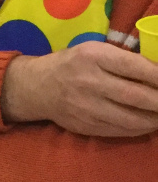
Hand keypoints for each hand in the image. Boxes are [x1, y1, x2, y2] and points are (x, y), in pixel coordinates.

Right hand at [2, 42, 157, 137]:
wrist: (36, 87)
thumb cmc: (72, 64)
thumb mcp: (93, 50)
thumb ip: (122, 59)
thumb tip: (157, 73)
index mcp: (92, 57)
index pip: (134, 67)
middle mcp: (88, 81)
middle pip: (135, 96)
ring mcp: (86, 107)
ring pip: (130, 118)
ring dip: (154, 119)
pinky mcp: (85, 125)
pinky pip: (119, 130)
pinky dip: (139, 129)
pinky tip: (149, 124)